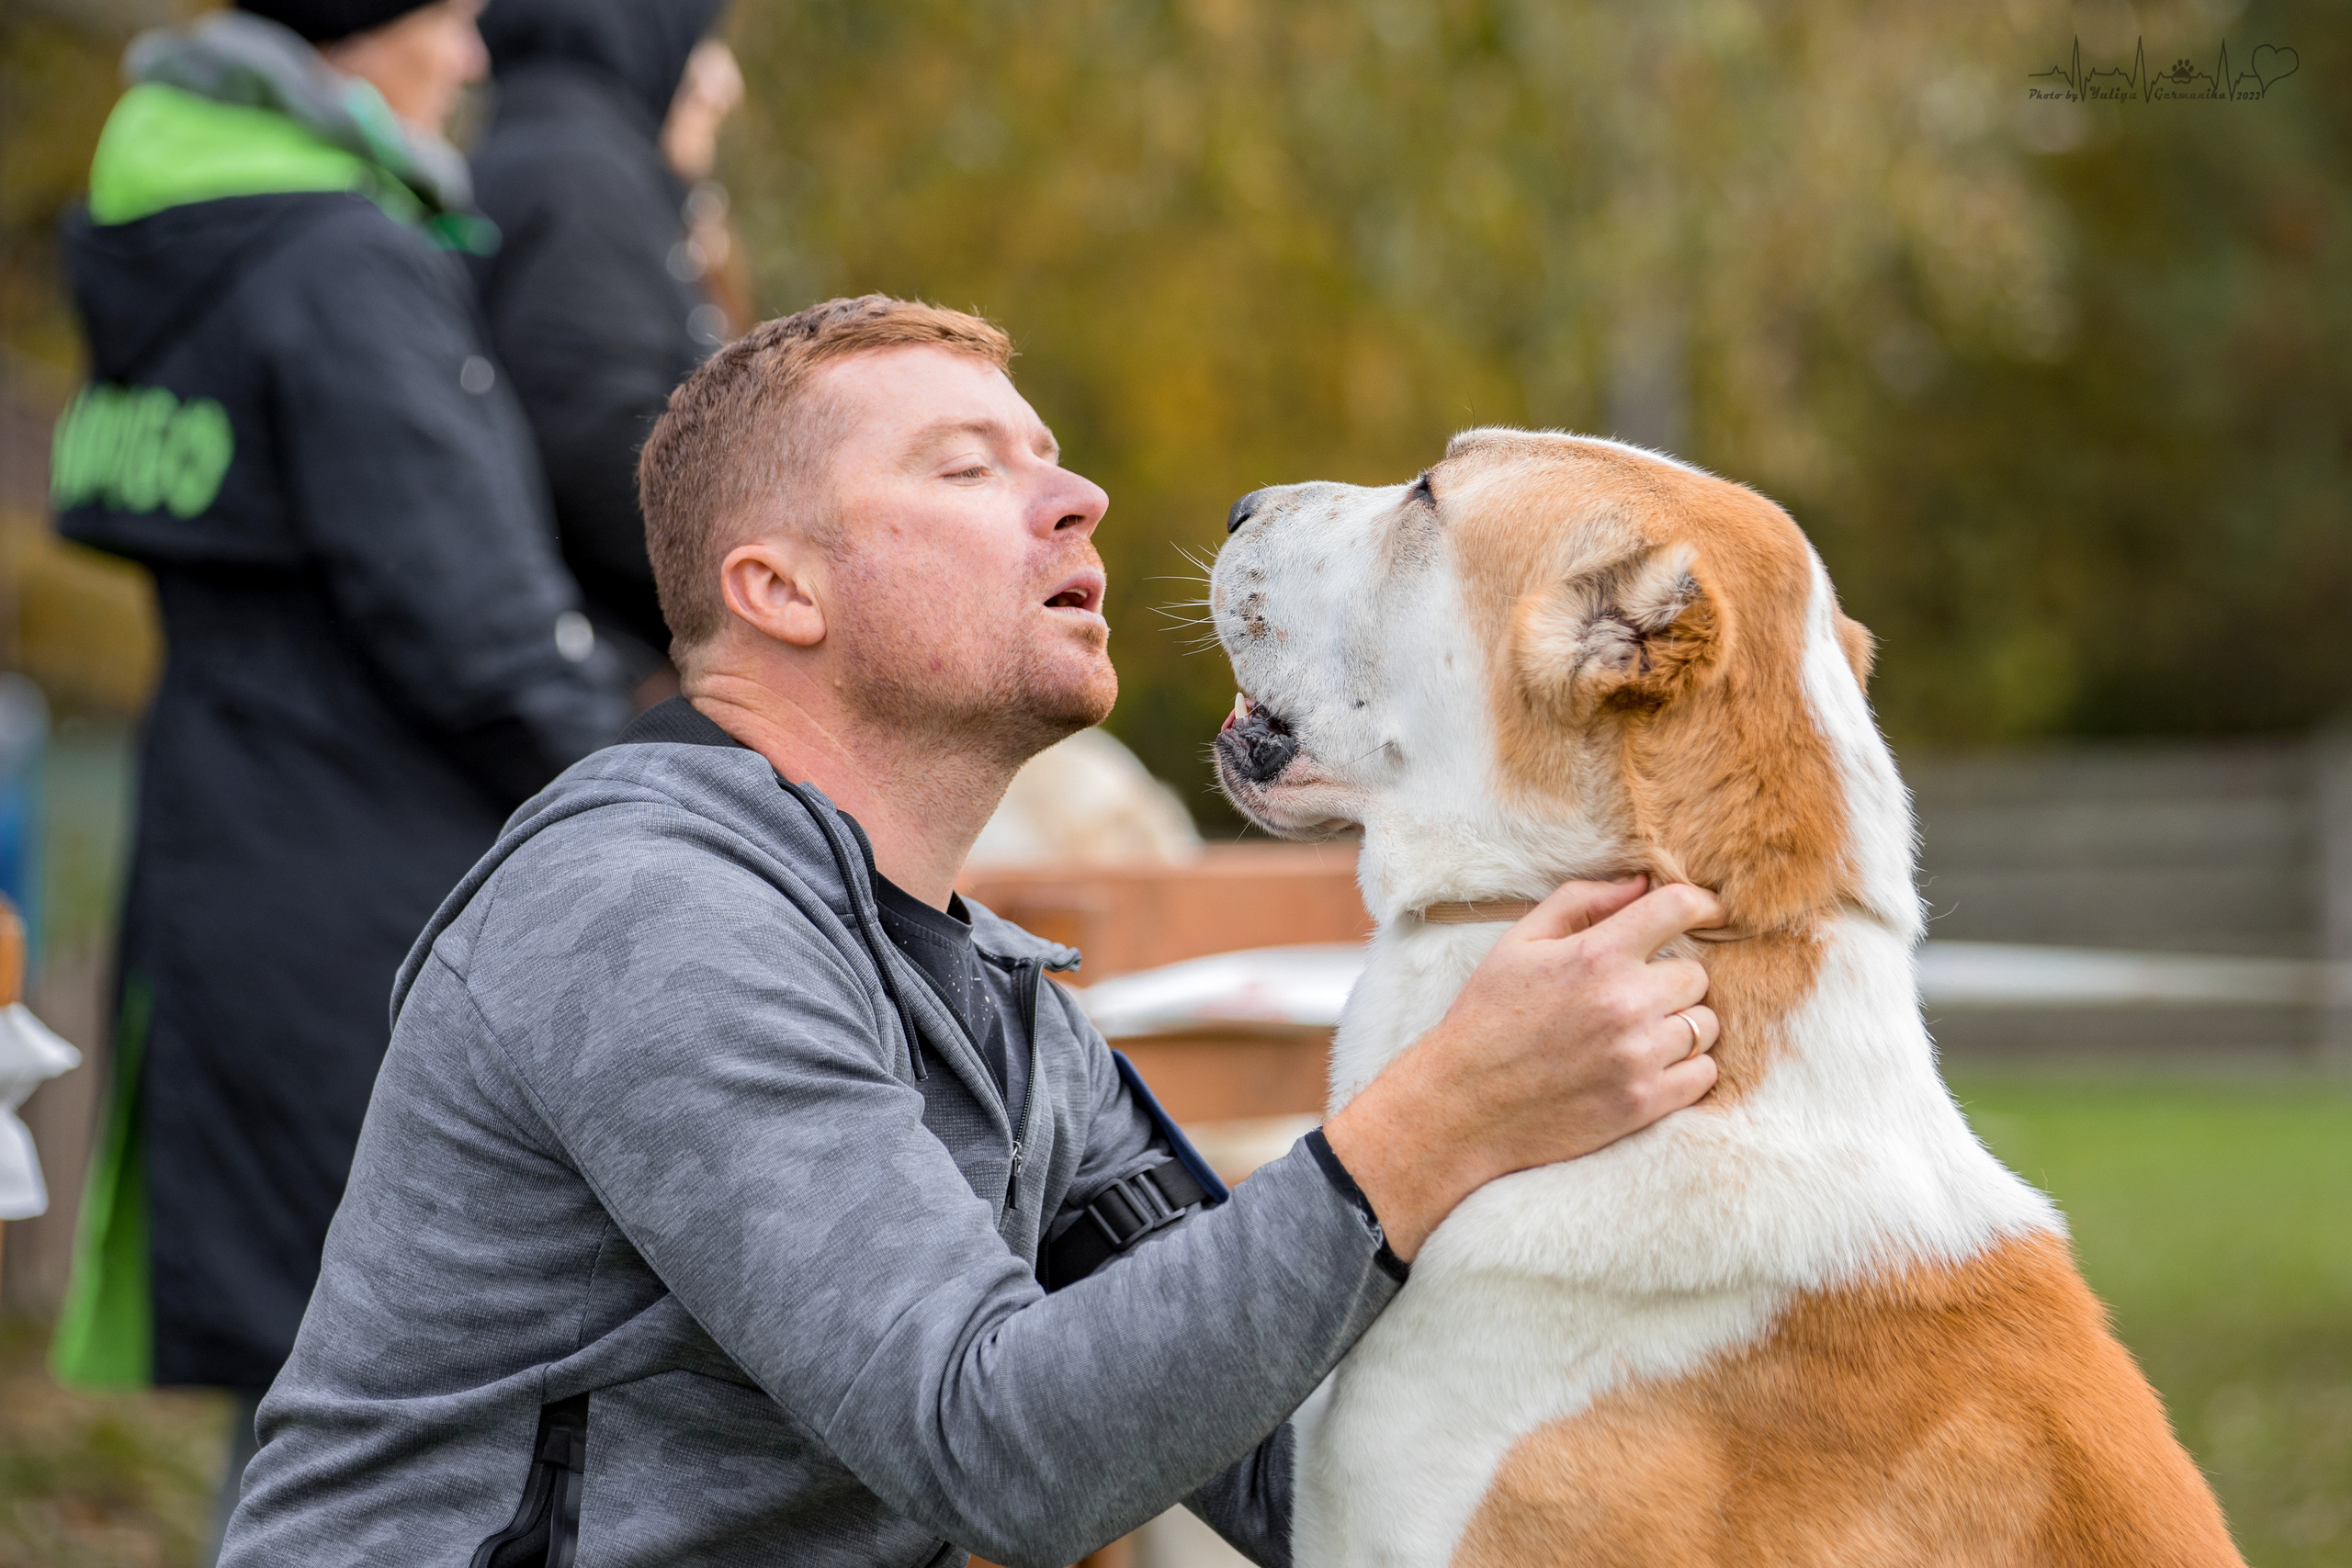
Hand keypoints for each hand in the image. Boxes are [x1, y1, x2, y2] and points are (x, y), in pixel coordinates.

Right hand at [1323, 876, 1722, 1261]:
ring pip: (1705, 1025)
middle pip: (1697, 974)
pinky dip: (1687, 1067)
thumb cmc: (1487, 1016)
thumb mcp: (1519, 942)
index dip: (1701, 905)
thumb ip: (1580, 902)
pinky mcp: (1644, 1102)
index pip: (1679, 908)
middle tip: (1640, 992)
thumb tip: (1640, 882)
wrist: (1463, 1104)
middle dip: (1673, 978)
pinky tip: (1652, 1064)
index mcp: (1596, 955)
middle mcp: (1626, 1002)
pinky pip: (1703, 1073)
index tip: (1706, 913)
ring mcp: (1638, 1056)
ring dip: (1682, 1024)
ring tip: (1643, 1031)